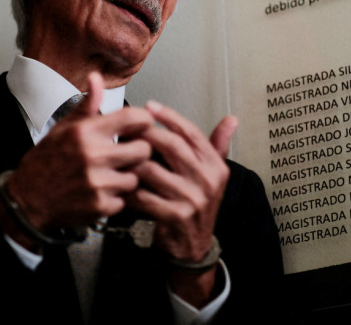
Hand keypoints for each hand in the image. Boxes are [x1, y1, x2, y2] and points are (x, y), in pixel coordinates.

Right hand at [1, 72, 153, 239]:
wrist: (26, 201)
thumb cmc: (45, 162)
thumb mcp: (63, 128)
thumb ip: (87, 105)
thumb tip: (96, 78)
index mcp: (86, 132)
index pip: (134, 118)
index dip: (144, 121)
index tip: (141, 126)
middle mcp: (93, 155)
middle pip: (144, 149)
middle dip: (138, 151)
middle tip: (127, 155)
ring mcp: (98, 182)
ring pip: (136, 176)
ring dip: (127, 177)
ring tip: (110, 175)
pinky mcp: (100, 206)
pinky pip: (124, 200)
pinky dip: (116, 199)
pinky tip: (101, 193)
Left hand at [126, 100, 237, 304]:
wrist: (194, 244)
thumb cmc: (197, 203)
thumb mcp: (212, 173)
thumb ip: (217, 145)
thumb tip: (232, 119)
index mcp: (215, 165)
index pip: (191, 133)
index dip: (169, 116)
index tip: (149, 106)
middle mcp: (207, 180)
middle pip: (171, 145)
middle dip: (145, 134)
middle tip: (127, 128)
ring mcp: (192, 199)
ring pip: (152, 169)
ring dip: (131, 162)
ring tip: (118, 155)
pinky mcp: (175, 216)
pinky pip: (143, 195)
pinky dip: (129, 189)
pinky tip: (120, 183)